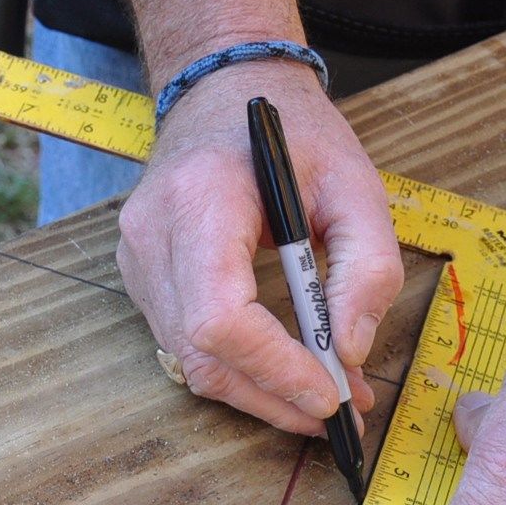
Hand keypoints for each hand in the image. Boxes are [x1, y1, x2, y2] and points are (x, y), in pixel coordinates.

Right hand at [117, 63, 401, 433]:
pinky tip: (284, 370)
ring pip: (189, 361)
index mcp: (201, 199)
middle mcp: (153, 235)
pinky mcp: (142, 278)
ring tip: (321, 397)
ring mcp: (137, 260)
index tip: (328, 393)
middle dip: (272, 395)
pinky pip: (184, 345)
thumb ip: (368, 266)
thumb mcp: (355, 183)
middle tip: (337, 414)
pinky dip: (238, 369)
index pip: (220, 315)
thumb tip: (350, 350)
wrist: (223, 90)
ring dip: (258, 392)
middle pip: (201, 352)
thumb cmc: (290, 132)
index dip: (274, 367)